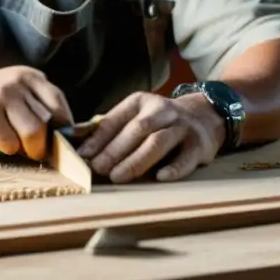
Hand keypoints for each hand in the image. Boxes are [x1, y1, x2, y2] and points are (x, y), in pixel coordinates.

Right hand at [0, 66, 73, 160]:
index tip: (57, 144)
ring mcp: (4, 94)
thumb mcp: (18, 95)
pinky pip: (8, 141)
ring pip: (32, 132)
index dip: (62, 128)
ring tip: (12, 144)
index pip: (59, 105)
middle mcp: (20, 82)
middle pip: (47, 123)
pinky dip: (4, 147)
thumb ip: (39, 109)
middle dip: (41, 144)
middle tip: (32, 151)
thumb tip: (65, 140)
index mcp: (32, 78)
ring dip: (24, 147)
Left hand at [76, 92, 225, 183]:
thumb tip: (75, 140)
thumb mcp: (136, 115)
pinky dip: (174, 168)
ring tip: (118, 177)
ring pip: (158, 142)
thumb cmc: (159, 122)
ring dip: (136, 161)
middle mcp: (162, 110)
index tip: (82, 155)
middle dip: (114, 150)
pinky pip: (186, 157)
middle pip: (136, 130)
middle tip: (98, 169)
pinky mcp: (199, 145)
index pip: (116, 119)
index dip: (98, 138)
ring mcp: (182, 127)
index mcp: (141, 102)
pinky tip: (160, 178)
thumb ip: (110, 127)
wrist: (205, 115)